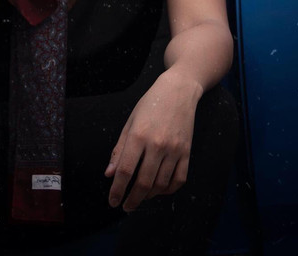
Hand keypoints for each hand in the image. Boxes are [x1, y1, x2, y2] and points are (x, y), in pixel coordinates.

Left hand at [104, 70, 200, 210]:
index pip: (125, 171)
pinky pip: (179, 180)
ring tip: (140, 197)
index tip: (113, 201)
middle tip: (126, 206)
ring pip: (161, 185)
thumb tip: (110, 174)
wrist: (178, 91)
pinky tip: (159, 190)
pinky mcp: (187, 152)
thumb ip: (119, 149)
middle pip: (143, 183)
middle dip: (132, 199)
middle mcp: (157, 145)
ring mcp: (174, 150)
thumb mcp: (130, 122)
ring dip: (149, 196)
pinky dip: (168, 190)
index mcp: (139, 136)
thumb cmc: (150, 104)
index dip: (117, 189)